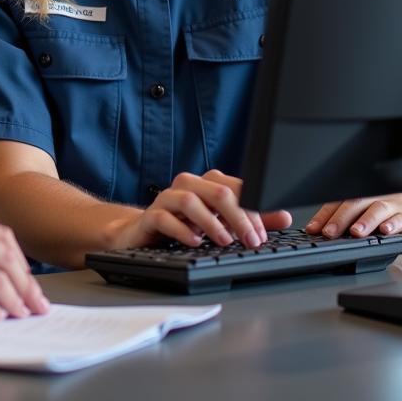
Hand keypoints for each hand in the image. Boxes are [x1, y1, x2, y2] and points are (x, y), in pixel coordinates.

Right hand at [105, 169, 291, 250]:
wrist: (142, 232)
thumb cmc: (184, 225)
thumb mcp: (221, 222)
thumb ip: (251, 219)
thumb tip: (283, 216)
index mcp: (205, 183)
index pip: (233, 188)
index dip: (251, 209)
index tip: (263, 233)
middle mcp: (186, 185)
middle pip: (215, 191)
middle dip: (238, 217)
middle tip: (251, 241)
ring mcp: (166, 199)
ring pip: (189, 200)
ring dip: (211, 222)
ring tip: (225, 242)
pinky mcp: (150, 216)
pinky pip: (164, 218)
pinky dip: (182, 230)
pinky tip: (195, 242)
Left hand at [306, 194, 401, 238]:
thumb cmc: (382, 207)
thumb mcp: (361, 209)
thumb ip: (346, 219)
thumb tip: (322, 232)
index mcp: (357, 197)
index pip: (335, 204)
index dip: (323, 216)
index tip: (312, 229)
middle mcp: (371, 198)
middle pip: (353, 204)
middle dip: (340, 219)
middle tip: (329, 232)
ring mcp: (390, 205)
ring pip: (376, 209)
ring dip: (365, 221)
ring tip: (355, 232)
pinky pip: (400, 218)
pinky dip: (392, 224)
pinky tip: (385, 231)